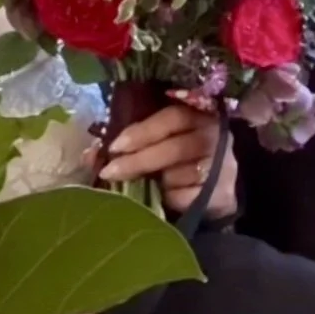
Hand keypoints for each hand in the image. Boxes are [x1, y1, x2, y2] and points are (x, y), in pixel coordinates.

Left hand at [98, 103, 237, 219]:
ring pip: (176, 175)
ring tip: (153, 182)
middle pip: (174, 148)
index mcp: (200, 115)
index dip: (143, 131)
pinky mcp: (223, 195)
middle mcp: (217, 138)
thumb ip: (134, 140)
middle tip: (109, 172)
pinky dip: (170, 198)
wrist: (219, 185)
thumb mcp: (164, 139)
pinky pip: (184, 197)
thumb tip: (90, 154)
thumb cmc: (182, 156)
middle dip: (138, 161)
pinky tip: (169, 196)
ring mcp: (224, 167)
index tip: (115, 146)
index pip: (172, 118)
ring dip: (157, 181)